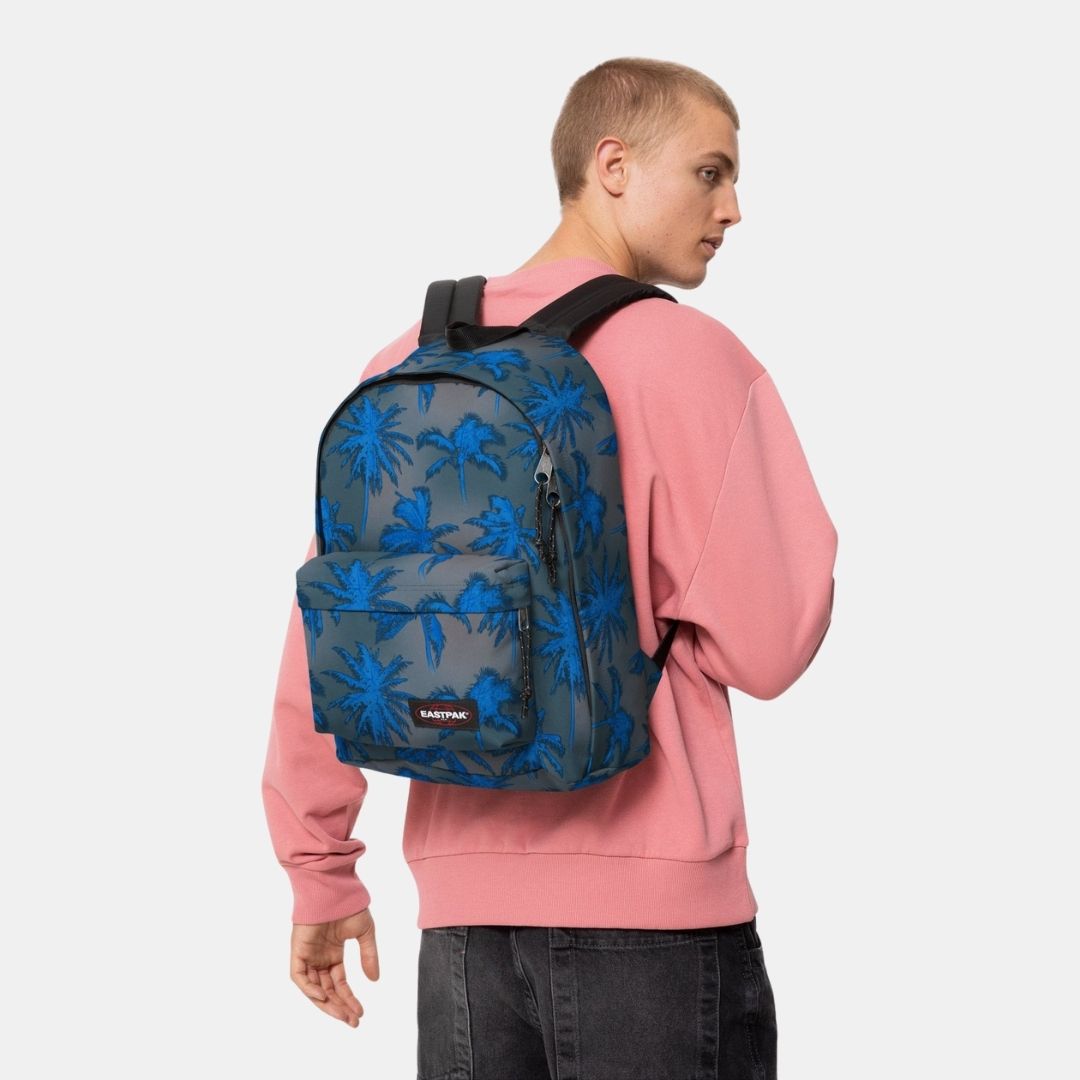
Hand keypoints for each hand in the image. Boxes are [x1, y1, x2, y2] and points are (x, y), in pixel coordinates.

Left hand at [290, 907, 380, 1026]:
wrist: (335, 888)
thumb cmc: (349, 905)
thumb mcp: (365, 933)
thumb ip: (369, 956)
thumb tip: (374, 980)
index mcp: (333, 954)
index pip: (339, 984)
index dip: (349, 999)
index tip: (361, 1013)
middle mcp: (319, 958)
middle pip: (327, 990)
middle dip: (339, 1007)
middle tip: (354, 1020)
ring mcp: (308, 955)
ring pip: (313, 988)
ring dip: (327, 1004)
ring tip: (343, 1015)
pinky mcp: (298, 951)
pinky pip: (300, 976)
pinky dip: (310, 989)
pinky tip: (324, 996)